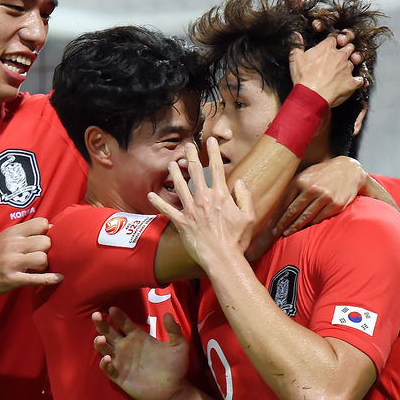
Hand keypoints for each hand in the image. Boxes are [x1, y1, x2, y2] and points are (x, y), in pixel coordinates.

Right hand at [0, 217, 61, 296]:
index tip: (43, 240)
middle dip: (47, 250)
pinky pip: (37, 279)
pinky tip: (58, 278)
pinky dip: (50, 279)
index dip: (47, 232)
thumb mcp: (5, 237)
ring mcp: (12, 263)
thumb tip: (52, 227)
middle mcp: (12, 245)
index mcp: (12, 233)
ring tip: (37, 268)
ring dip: (44, 265)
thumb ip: (25, 232)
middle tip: (39, 256)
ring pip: (43, 259)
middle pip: (46, 242)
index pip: (42, 223)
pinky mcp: (12, 279)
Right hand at [93, 306, 188, 399]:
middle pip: (109, 332)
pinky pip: (107, 368)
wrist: (173, 390)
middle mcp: (126, 347)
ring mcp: (122, 361)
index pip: (124, 323)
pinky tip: (108, 358)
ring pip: (104, 349)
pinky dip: (104, 363)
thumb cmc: (175, 367)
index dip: (118, 316)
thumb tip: (167, 314)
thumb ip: (174, 330)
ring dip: (100, 343)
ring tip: (101, 338)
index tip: (112, 309)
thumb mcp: (179, 346)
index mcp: (138, 337)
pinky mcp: (120, 376)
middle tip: (96, 315)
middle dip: (101, 323)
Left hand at [147, 139, 253, 268]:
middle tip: (186, 146)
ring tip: (170, 164)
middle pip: (195, 173)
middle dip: (191, 157)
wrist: (222, 258)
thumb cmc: (237, 240)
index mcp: (221, 195)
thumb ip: (244, 197)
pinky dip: (158, 202)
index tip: (211, 141)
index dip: (213, 153)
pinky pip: (167, 210)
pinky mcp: (181, 222)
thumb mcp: (249, 217)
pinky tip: (150, 195)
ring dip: (174, 174)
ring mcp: (191, 210)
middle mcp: (204, 199)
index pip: (216, 169)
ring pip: (180, 187)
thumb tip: (239, 182)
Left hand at [275, 156, 365, 235]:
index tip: (271, 224)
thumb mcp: (306, 175)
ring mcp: (325, 197)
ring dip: (295, 227)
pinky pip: (320, 218)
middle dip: (283, 224)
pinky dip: (311, 224)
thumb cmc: (323, 174)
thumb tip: (278, 206)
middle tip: (275, 233)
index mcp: (301, 181)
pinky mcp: (336, 204)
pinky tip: (305, 228)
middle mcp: (312, 189)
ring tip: (287, 233)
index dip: (277, 215)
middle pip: (293, 212)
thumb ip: (293, 188)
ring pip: (305, 217)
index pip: (285, 202)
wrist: (349, 170)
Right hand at [289, 30, 363, 107]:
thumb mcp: (295, 59)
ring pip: (354, 62)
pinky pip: (360, 79)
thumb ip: (297, 45)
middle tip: (340, 56)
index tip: (332, 44)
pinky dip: (357, 80)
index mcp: (327, 48)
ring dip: (349, 65)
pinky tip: (352, 82)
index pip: (334, 37)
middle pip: (349, 46)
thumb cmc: (303, 78)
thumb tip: (296, 36)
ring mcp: (347, 68)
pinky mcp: (352, 82)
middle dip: (346, 49)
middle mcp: (340, 56)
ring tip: (342, 71)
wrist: (311, 96)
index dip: (333, 40)